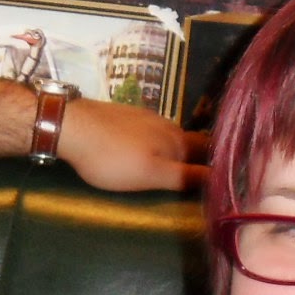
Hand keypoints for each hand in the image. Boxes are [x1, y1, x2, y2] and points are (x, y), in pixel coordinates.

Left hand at [59, 100, 208, 192]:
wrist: (72, 126)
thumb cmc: (110, 158)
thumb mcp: (150, 174)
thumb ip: (184, 176)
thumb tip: (219, 177)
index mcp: (177, 141)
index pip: (207, 154)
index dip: (214, 167)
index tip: (221, 180)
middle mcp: (168, 126)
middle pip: (190, 143)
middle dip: (197, 157)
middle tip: (198, 177)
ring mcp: (146, 117)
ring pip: (170, 136)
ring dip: (176, 150)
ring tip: (174, 167)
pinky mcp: (127, 115)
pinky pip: (150, 130)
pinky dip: (155, 142)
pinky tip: (146, 150)